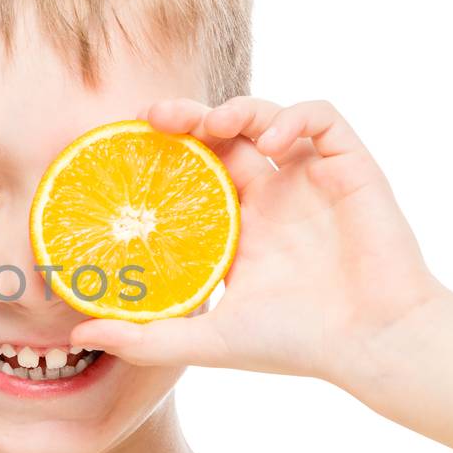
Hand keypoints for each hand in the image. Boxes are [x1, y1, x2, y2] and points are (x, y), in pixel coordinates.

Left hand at [68, 96, 452, 391]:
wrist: (373, 344)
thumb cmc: (297, 344)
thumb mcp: (207, 340)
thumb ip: (145, 338)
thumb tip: (80, 334)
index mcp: (239, 226)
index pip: (194, 172)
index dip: (163, 153)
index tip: (125, 145)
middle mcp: (272, 196)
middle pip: (223, 135)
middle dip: (188, 117)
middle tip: (153, 117)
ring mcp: (311, 179)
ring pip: (267, 115)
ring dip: (236, 108)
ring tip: (212, 125)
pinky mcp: (350, 166)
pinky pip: (321, 117)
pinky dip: (293, 116)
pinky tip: (274, 142)